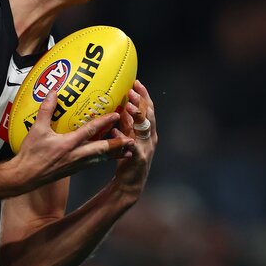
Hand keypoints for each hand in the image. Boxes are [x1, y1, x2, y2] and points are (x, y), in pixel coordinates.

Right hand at [10, 88, 131, 190]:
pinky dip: (103, 159)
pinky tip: (107, 157)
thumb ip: (46, 109)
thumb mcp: (37, 129)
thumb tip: (53, 92)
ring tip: (127, 150)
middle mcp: (76, 155)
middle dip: (118, 144)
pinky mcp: (74, 170)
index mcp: (68, 144)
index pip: (91, 131)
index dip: (105, 122)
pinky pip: (93, 163)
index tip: (117, 115)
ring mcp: (76, 165)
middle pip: (102, 149)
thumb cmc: (30, 154)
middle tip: (132, 139)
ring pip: (100, 158)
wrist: (25, 177)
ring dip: (114, 153)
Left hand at [112, 80, 156, 200]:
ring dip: (137, 116)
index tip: (136, 82)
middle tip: (132, 90)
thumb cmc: (127, 157)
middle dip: (142, 101)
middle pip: (149, 115)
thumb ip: (126, 122)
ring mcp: (147, 147)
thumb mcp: (127, 136)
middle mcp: (150, 137)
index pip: (148, 108)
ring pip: (145, 128)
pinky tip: (115, 131)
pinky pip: (132, 145)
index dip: (144, 95)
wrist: (130, 183)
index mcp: (148, 130)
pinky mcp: (139, 158)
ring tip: (127, 106)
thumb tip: (120, 105)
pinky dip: (123, 137)